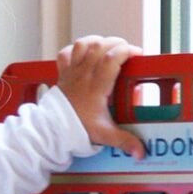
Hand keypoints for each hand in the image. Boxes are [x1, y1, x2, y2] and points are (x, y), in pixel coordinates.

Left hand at [55, 36, 146, 157]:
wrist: (51, 131)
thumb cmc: (77, 129)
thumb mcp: (105, 135)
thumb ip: (125, 141)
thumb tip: (141, 152)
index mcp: (96, 86)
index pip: (111, 58)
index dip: (126, 50)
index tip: (136, 53)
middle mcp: (84, 75)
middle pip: (99, 46)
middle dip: (116, 42)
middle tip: (126, 49)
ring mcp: (72, 72)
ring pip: (83, 44)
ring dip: (97, 41)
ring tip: (108, 45)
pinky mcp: (63, 74)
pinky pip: (66, 53)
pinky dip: (76, 48)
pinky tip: (84, 51)